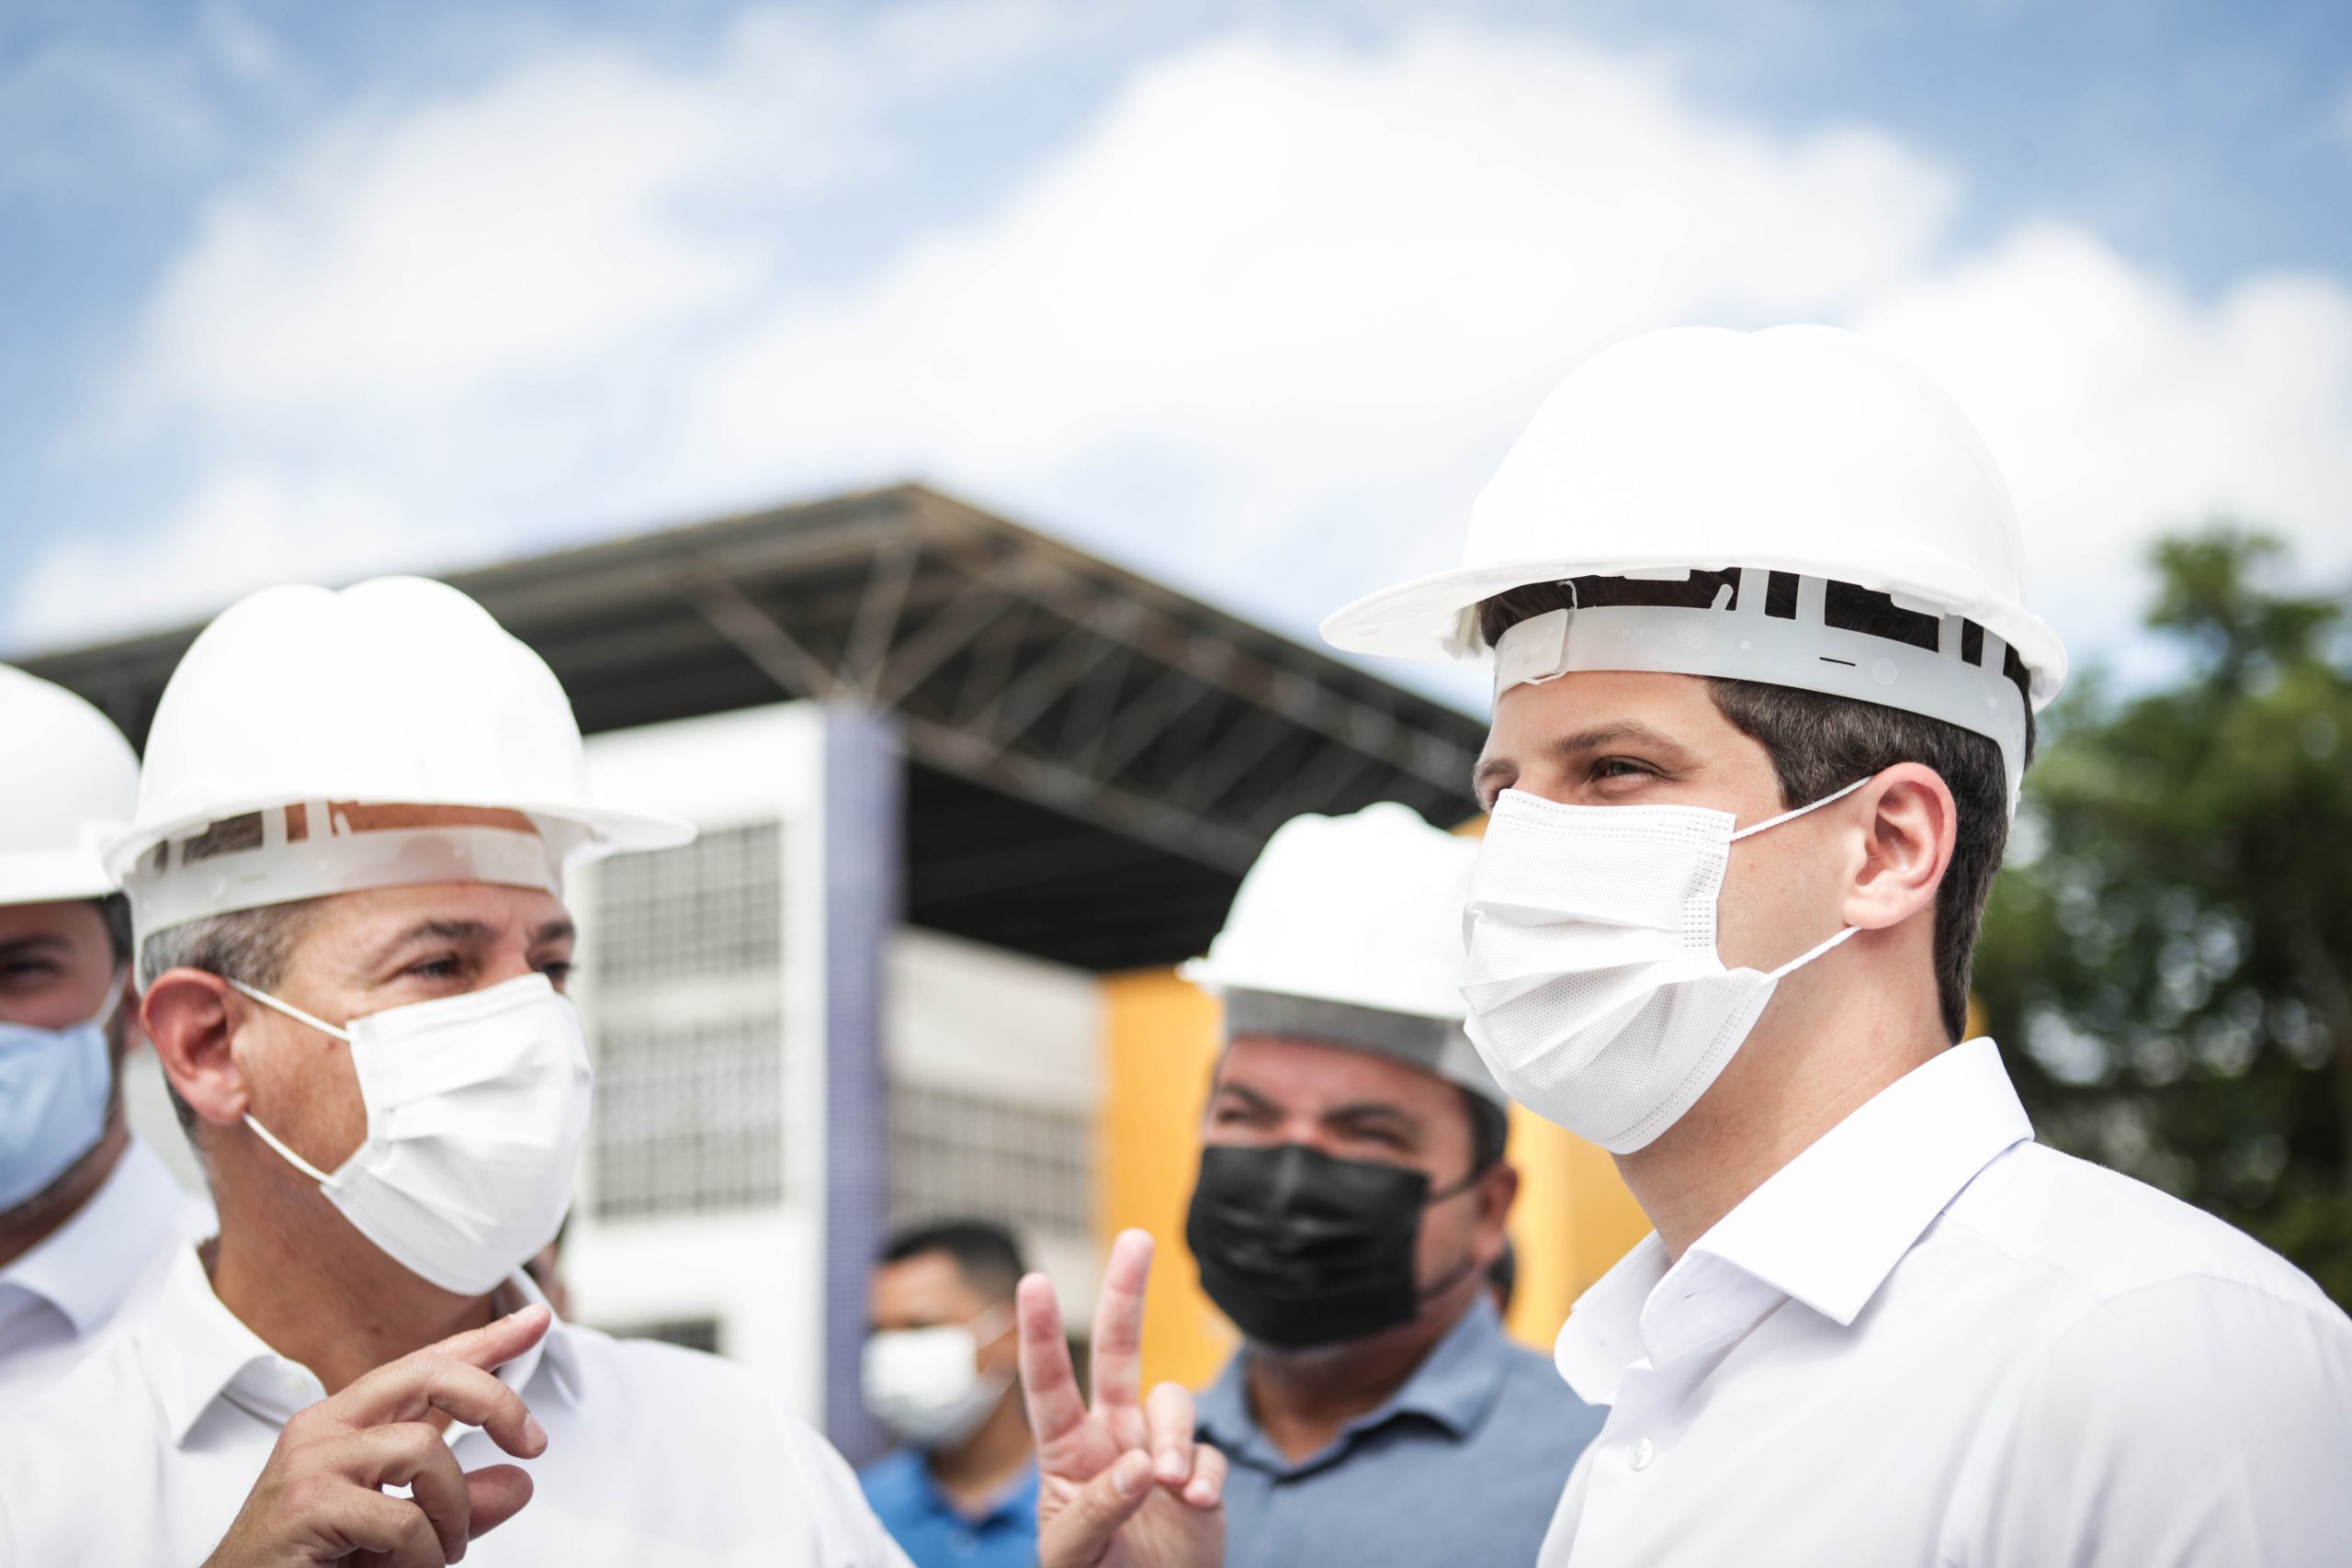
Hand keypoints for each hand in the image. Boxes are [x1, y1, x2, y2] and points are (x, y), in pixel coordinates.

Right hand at [201, 1305, 553, 1566]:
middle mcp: (323, 1428)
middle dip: (496, 1400)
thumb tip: (522, 1483)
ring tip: (437, 1554)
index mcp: (344, 1423)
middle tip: (534, 1443)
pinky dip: (422, 1555)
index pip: (425, 1364)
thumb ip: (458, 1506)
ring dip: (452, 1515)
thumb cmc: (313, 1566)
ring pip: (426, 1453)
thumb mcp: (399, 1532)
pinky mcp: (307, 1504)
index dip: (485, 1340)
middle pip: (430, 1373)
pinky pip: (404, 1518)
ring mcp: (310, 1461)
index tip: (536, 1318)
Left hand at [1019, 1230, 1225, 1567]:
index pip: (1048, 1385)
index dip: (1041, 1333)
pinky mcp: (1200, 1478)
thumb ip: (1097, 1509)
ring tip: (1172, 1485)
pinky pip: (1212, 1455)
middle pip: (1117, 1352)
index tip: (1032, 1280)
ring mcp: (1157, 1454)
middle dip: (1124, 1295)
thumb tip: (1140, 1465)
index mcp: (1067, 1454)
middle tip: (1135, 1239)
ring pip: (1173, 1403)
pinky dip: (1208, 1475)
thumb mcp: (1073, 1555)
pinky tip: (1197, 1505)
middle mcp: (1111, 1440)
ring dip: (1176, 1435)